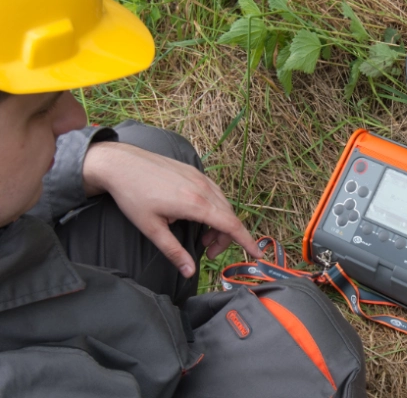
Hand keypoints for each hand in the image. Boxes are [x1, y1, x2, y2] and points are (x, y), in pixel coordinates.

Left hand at [83, 142, 260, 277]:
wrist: (119, 163)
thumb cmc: (132, 195)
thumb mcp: (151, 228)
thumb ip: (173, 251)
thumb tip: (189, 272)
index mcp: (194, 204)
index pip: (231, 226)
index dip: (247, 242)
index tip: (258, 255)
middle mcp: (202, 189)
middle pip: (229, 218)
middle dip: (225, 238)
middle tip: (207, 252)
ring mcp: (200, 177)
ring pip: (224, 205)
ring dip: (219, 224)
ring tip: (201, 236)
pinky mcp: (194, 172)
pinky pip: (215, 193)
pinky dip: (215, 209)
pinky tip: (198, 216)